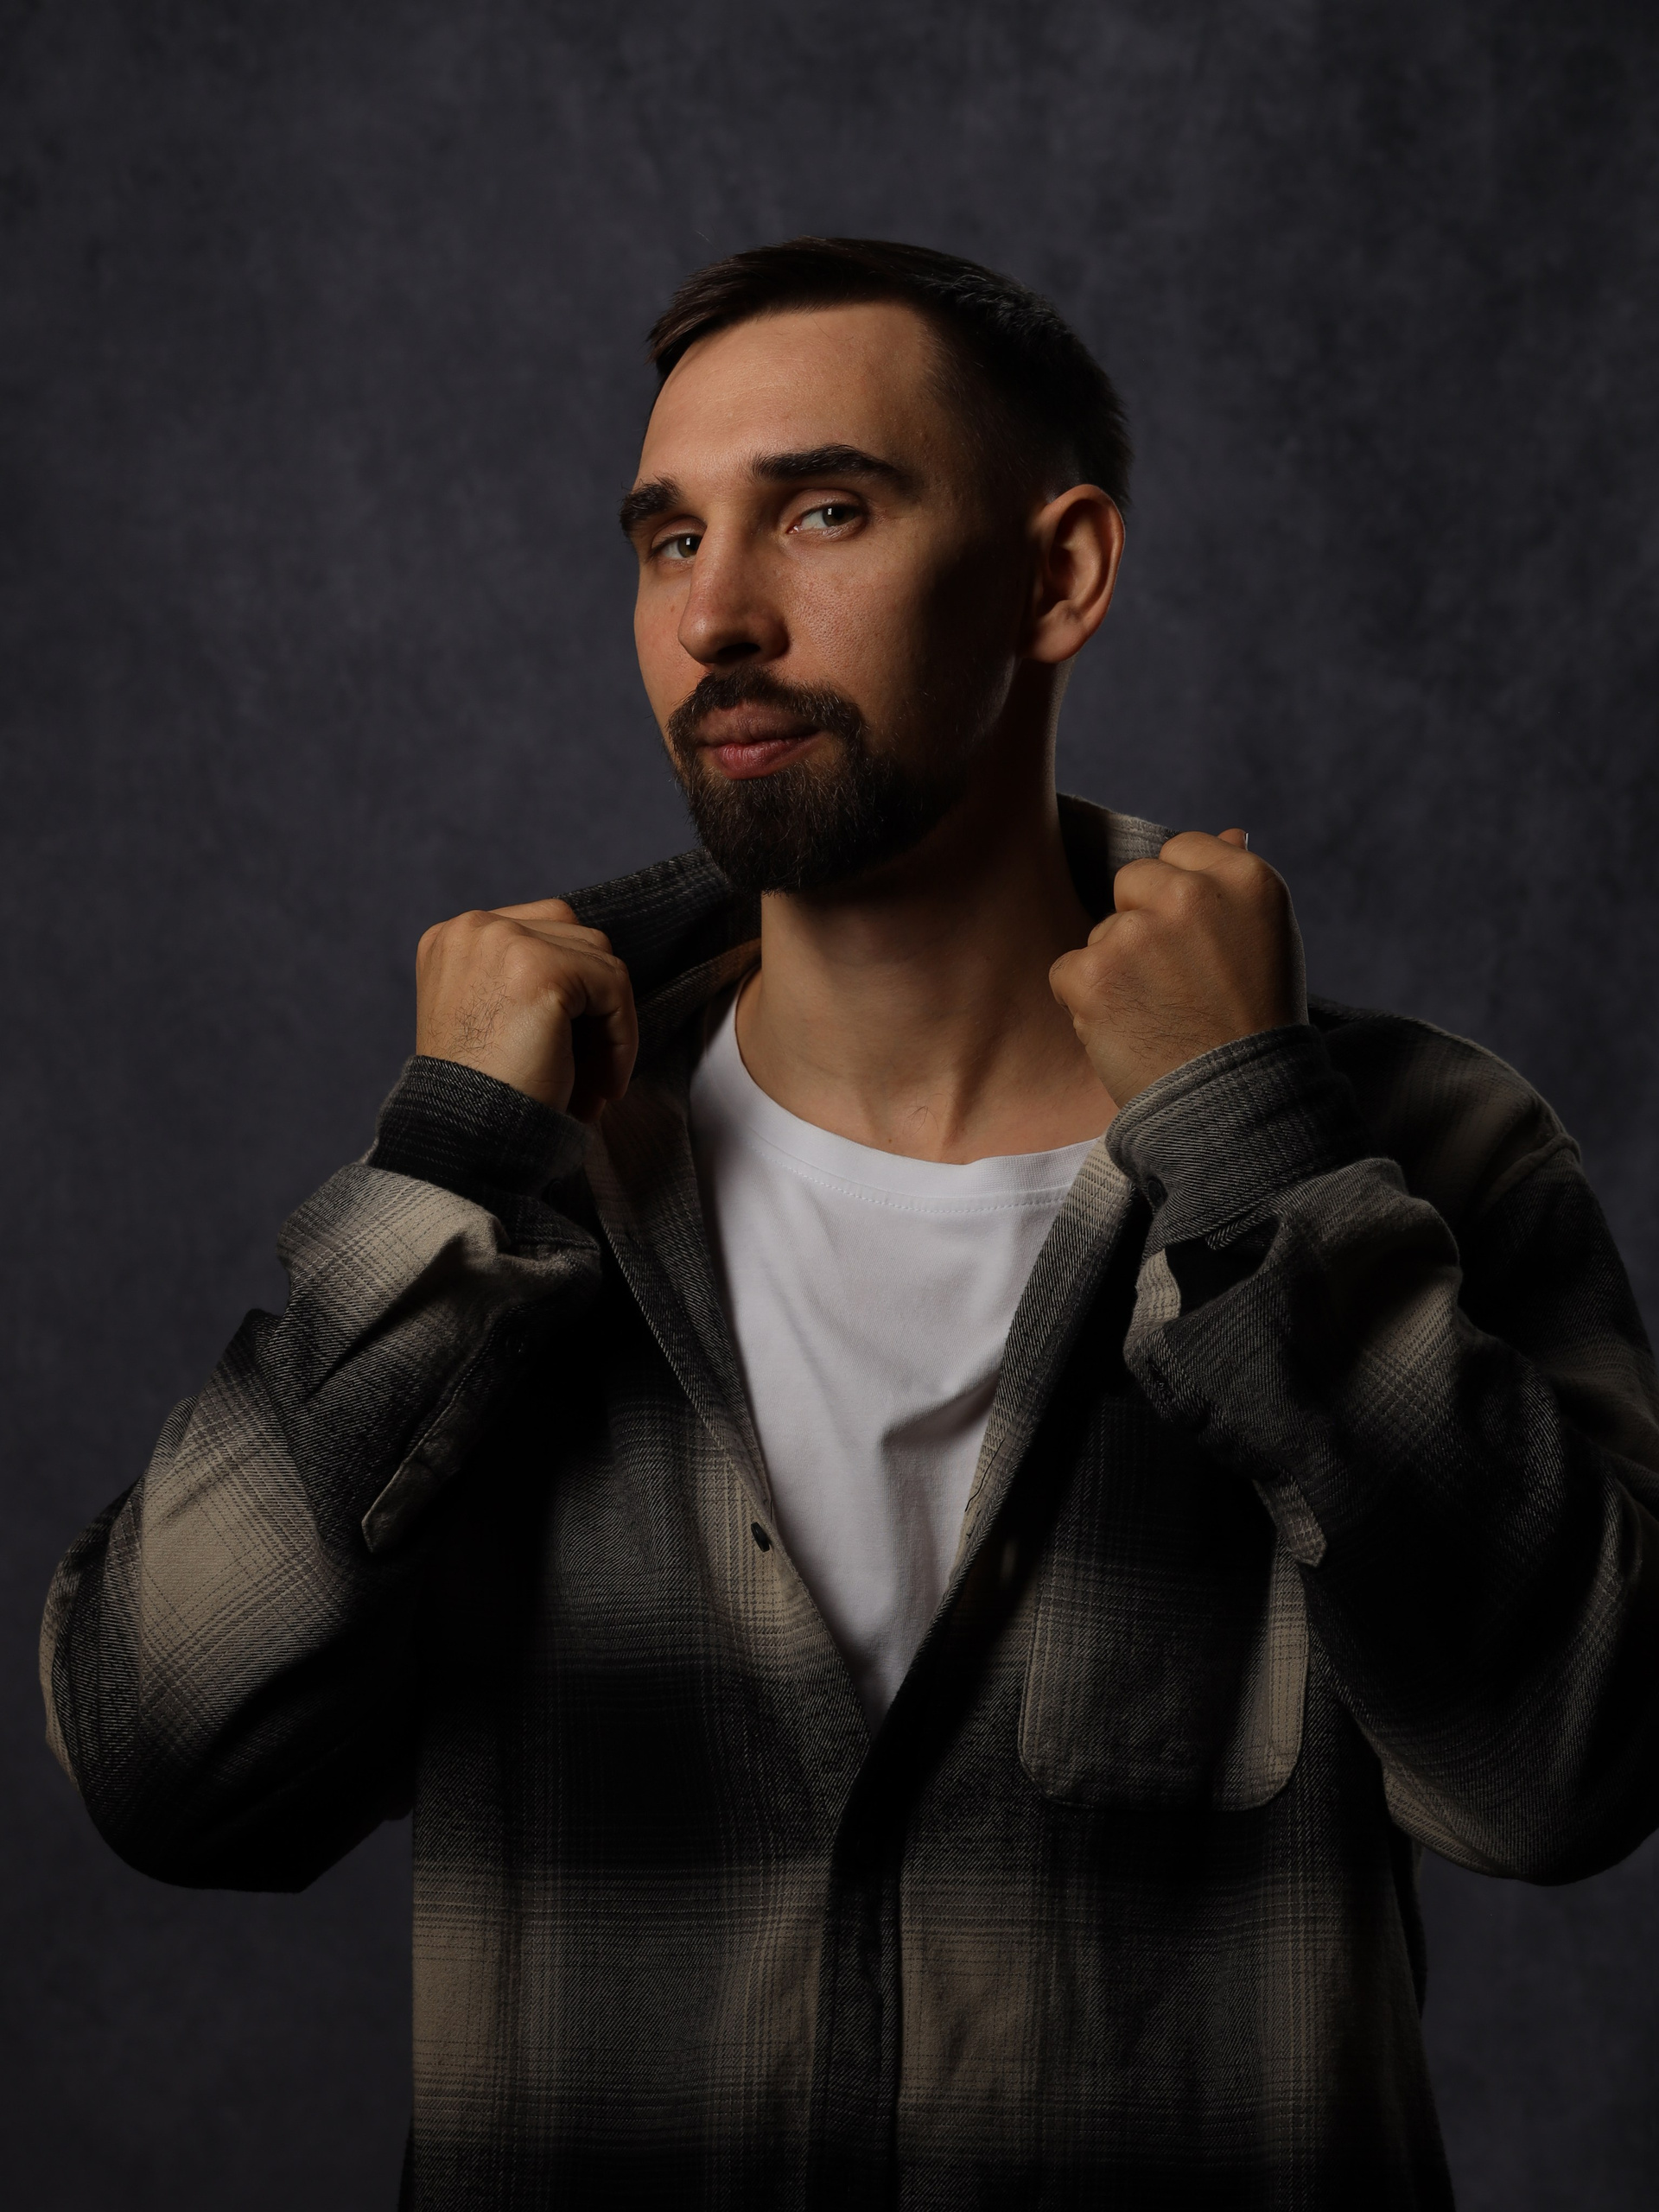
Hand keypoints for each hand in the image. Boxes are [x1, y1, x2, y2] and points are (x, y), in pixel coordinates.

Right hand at [415, 898, 637, 1118]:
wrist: (463, 1139)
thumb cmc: (481, 1097)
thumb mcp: (493, 1022)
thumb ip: (527, 985)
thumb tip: (602, 980)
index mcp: (454, 938)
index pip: (542, 931)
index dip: (574, 990)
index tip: (576, 1051)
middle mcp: (474, 928)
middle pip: (575, 938)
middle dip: (593, 1006)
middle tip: (591, 1074)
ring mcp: (506, 941)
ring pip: (600, 961)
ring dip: (609, 1026)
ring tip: (595, 1086)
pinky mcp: (542, 969)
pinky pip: (615, 987)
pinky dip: (621, 1039)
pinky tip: (604, 1087)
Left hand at [1048, 829, 1305, 1107]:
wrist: (1239, 1105)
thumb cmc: (1255, 1026)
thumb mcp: (1268, 941)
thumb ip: (1235, 887)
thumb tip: (1229, 832)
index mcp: (1245, 879)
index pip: (1182, 851)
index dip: (1179, 898)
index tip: (1194, 943)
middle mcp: (1191, 894)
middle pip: (1131, 882)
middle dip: (1140, 925)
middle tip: (1176, 984)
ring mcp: (1139, 932)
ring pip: (1101, 933)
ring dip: (1116, 970)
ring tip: (1160, 1015)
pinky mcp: (1094, 972)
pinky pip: (1067, 970)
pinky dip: (1085, 1003)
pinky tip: (1127, 1030)